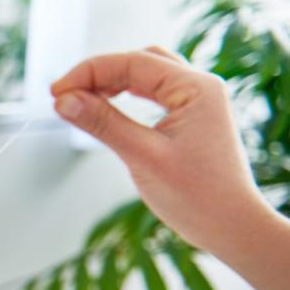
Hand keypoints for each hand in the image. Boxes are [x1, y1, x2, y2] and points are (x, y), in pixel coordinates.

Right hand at [51, 47, 272, 252]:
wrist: (233, 228)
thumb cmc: (197, 198)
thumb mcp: (142, 157)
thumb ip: (103, 123)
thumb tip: (63, 101)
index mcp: (196, 88)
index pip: (132, 63)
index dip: (89, 73)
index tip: (56, 93)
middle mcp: (201, 87)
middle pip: (140, 61)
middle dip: (99, 73)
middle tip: (64, 96)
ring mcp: (199, 101)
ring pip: (148, 74)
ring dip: (113, 82)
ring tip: (81, 100)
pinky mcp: (193, 118)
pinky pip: (156, 93)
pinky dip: (128, 95)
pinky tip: (108, 106)